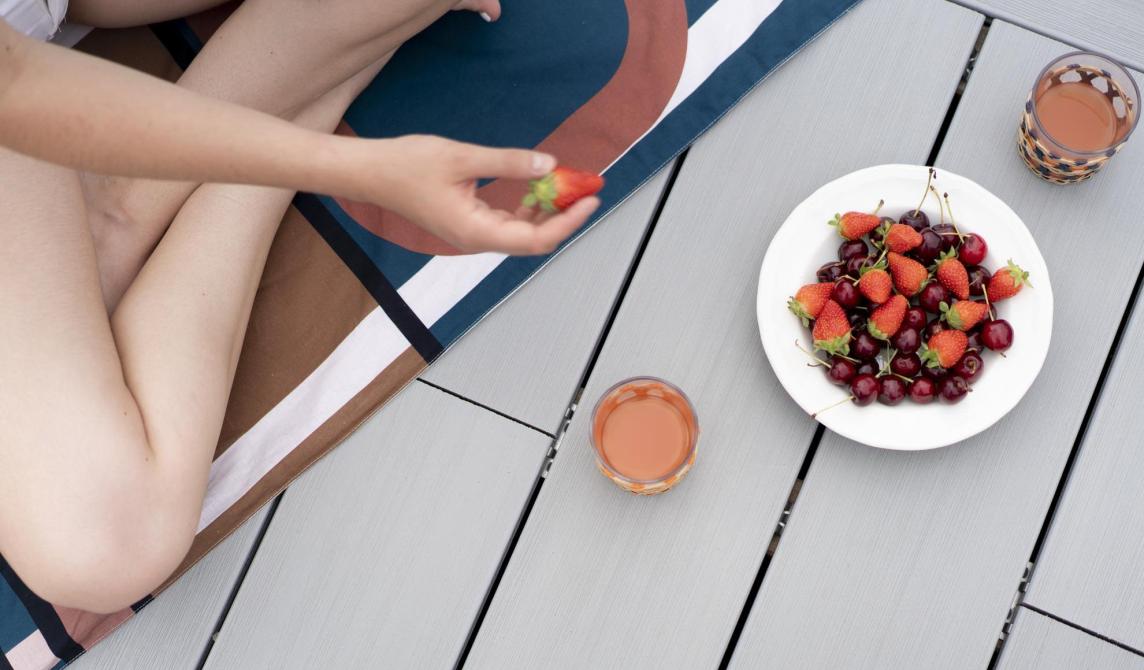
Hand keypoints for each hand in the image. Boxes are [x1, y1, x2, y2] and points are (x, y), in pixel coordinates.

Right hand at [359, 135, 600, 254]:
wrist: (371, 173)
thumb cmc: (406, 166)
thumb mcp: (463, 157)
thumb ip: (509, 163)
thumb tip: (548, 165)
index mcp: (475, 231)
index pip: (536, 238)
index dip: (568, 221)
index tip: (589, 201)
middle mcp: (476, 239)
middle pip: (534, 240)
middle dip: (563, 217)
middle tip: (585, 190)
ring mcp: (472, 234)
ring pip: (522, 233)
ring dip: (547, 212)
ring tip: (566, 187)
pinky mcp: (468, 224)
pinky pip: (507, 223)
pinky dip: (528, 208)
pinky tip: (538, 189)